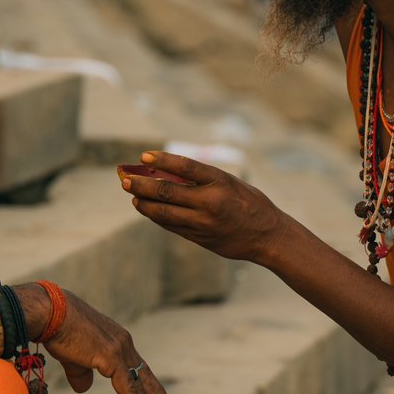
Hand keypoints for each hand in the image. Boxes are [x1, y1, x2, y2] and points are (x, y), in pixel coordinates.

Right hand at [42, 290, 175, 393]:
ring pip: (140, 387)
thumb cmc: (57, 329)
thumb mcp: (72, 355)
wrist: (49, 312)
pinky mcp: (111, 358)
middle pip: (146, 379)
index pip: (140, 368)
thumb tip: (84, 389)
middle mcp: (123, 343)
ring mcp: (119, 350)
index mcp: (117, 340)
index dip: (152, 388)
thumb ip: (81, 372)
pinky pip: (128, 389)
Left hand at [120, 151, 283, 263]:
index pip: (185, 166)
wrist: (268, 236)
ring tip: (133, 194)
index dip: (162, 160)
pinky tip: (147, 208)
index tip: (144, 156)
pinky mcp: (199, 237)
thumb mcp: (229, 182)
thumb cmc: (248, 202)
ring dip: (144, 203)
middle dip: (141, 184)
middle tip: (125, 179)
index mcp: (220, 181)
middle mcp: (210, 201)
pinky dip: (156, 216)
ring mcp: (203, 222)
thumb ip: (202, 179)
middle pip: (166, 190)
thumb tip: (166, 174)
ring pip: (163, 212)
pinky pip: (171, 225)